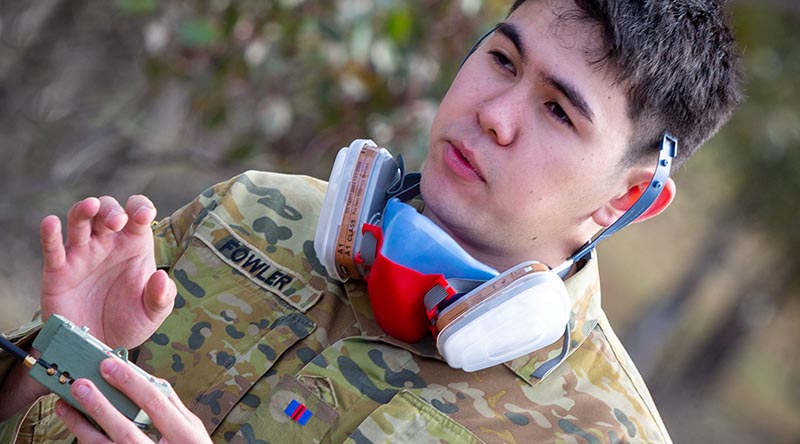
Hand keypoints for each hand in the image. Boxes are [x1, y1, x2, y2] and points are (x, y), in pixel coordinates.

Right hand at [39, 195, 175, 348]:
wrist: (100, 348)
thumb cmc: (130, 322)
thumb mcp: (154, 312)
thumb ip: (162, 296)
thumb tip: (161, 278)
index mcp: (134, 244)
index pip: (137, 214)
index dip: (140, 208)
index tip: (144, 216)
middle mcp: (108, 243)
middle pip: (107, 211)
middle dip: (111, 210)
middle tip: (117, 222)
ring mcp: (82, 254)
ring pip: (79, 220)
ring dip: (84, 211)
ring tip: (91, 207)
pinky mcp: (59, 271)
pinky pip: (52, 248)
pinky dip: (50, 234)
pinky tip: (50, 223)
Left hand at [55, 357, 210, 443]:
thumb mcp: (193, 429)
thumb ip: (173, 404)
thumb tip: (150, 378)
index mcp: (184, 437)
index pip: (155, 403)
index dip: (130, 382)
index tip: (108, 365)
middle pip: (126, 430)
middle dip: (100, 406)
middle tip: (80, 384)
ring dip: (83, 427)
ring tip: (65, 406)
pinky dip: (88, 442)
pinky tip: (77, 428)